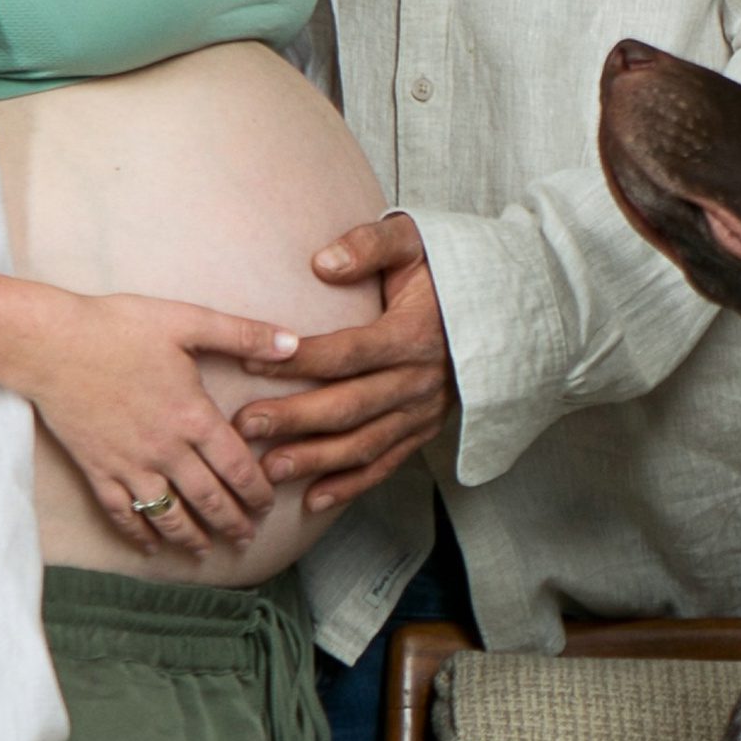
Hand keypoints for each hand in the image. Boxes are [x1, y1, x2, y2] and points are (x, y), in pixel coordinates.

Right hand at [0, 270, 294, 552]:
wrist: (49, 344)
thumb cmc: (117, 327)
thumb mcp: (186, 320)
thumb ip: (242, 334)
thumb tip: (294, 342)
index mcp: (193, 417)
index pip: (238, 468)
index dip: (258, 492)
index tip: (269, 505)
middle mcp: (166, 450)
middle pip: (210, 500)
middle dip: (234, 523)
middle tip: (248, 537)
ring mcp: (130, 465)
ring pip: (169, 515)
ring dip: (193, 536)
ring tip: (208, 550)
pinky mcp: (97, 470)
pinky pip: (122, 514)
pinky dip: (138, 534)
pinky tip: (150, 546)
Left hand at [236, 213, 451, 514]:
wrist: (495, 307)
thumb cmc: (441, 270)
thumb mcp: (412, 241)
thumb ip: (369, 245)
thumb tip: (322, 263)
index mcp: (413, 334)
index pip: (350, 352)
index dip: (301, 360)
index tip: (252, 361)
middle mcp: (420, 380)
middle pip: (350, 405)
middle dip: (295, 419)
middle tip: (245, 426)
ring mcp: (423, 412)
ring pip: (364, 443)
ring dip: (316, 460)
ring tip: (268, 470)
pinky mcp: (423, 431)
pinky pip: (386, 464)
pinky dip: (351, 485)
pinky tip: (312, 499)